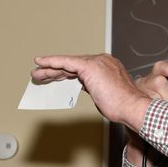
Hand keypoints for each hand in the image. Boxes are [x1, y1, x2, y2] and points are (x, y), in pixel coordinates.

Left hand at [32, 54, 150, 131]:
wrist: (131, 106)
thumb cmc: (122, 106)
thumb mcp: (105, 94)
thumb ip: (94, 87)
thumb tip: (85, 87)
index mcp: (108, 66)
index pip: (81, 69)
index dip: (66, 73)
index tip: (55, 77)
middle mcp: (102, 61)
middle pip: (73, 65)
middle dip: (55, 71)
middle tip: (41, 75)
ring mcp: (96, 62)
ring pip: (67, 64)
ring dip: (50, 69)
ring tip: (37, 73)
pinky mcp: (89, 66)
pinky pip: (66, 62)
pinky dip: (53, 62)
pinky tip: (42, 62)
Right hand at [125, 61, 167, 166]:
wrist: (151, 138)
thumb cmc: (165, 118)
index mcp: (155, 79)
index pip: (160, 67)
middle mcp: (144, 83)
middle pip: (158, 80)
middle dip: (167, 96)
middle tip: (167, 106)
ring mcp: (135, 93)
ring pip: (153, 93)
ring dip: (160, 105)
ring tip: (159, 113)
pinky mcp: (130, 104)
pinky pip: (144, 103)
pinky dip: (152, 110)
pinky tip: (152, 115)